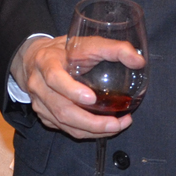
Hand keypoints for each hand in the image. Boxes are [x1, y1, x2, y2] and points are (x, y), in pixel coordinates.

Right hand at [10, 35, 143, 139]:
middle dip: (91, 122)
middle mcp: (38, 85)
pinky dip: (86, 131)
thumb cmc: (64, 51)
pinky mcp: (44, 115)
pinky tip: (103, 127)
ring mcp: (39, 103)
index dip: (71, 90)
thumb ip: (113, 49)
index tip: (92, 99)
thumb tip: (138, 61)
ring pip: (64, 123)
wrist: (36, 59)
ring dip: (92, 130)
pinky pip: (65, 129)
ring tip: (117, 125)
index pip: (54, 78)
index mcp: (46, 62)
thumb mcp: (86, 43)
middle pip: (62, 110)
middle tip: (116, 122)